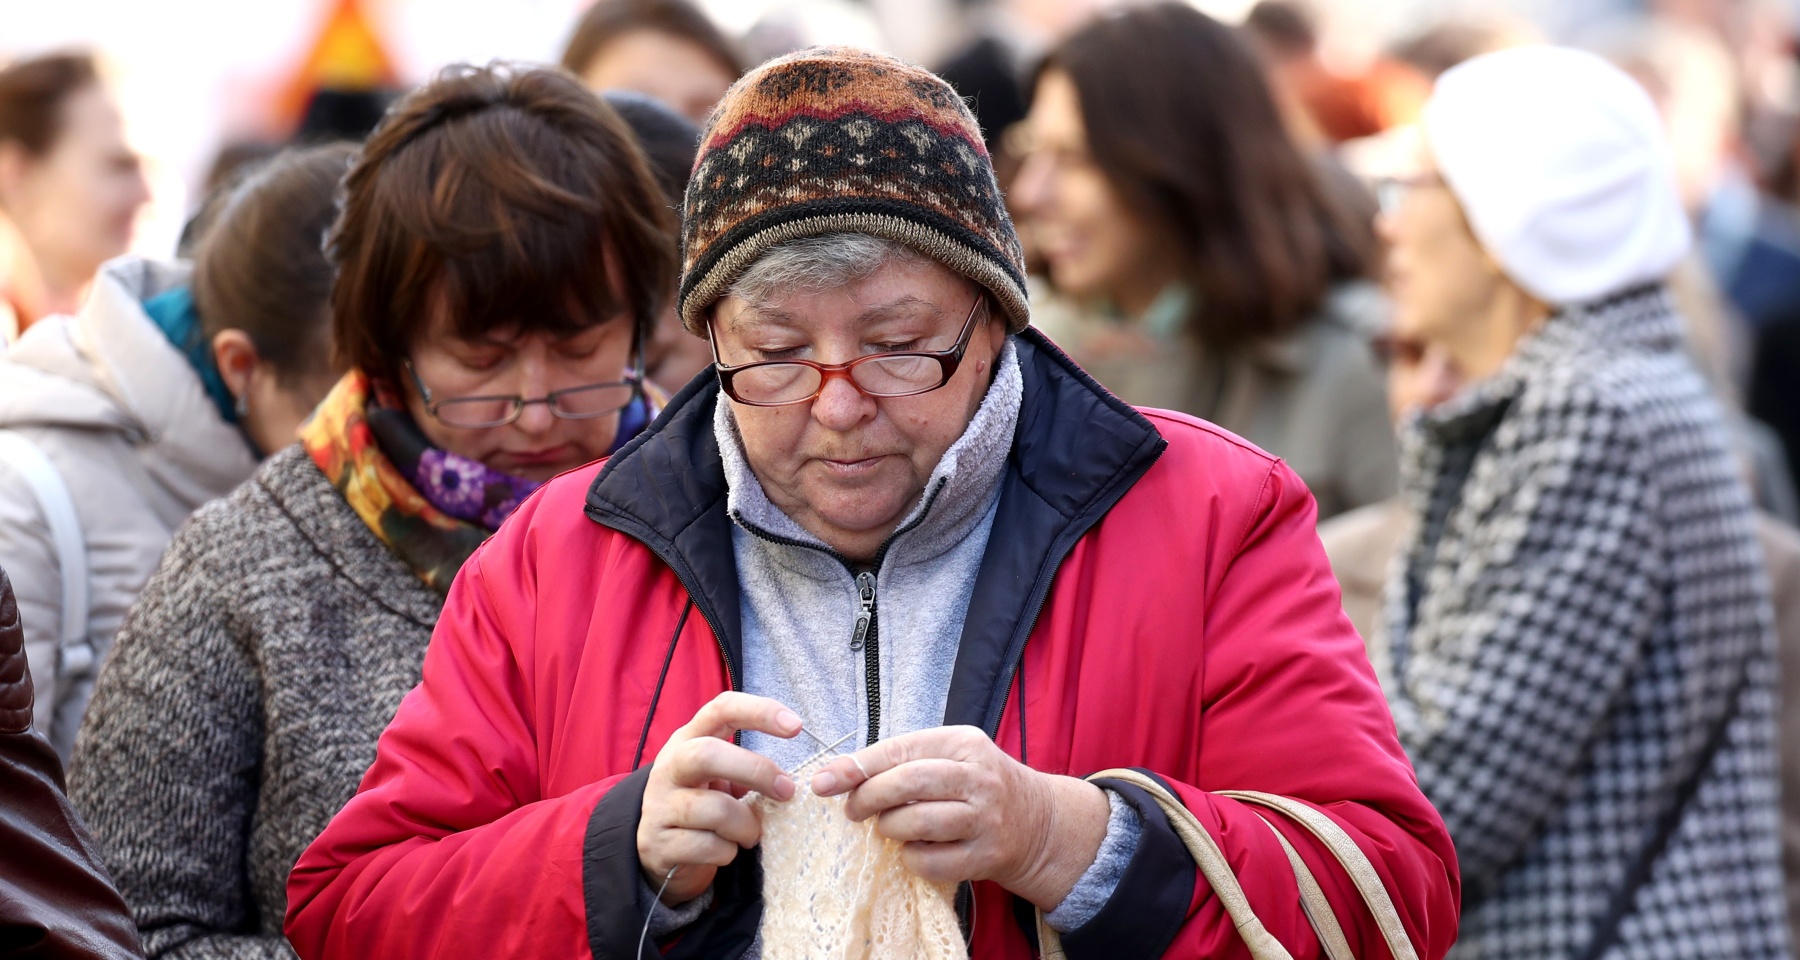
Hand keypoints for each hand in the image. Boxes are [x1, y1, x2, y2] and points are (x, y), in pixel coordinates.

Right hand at [637, 692, 800, 903]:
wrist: (658, 851)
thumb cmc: (701, 803)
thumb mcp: (719, 777)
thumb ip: (747, 770)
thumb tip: (784, 782)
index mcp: (688, 740)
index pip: (721, 709)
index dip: (759, 712)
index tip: (796, 726)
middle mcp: (669, 767)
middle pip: (707, 754)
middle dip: (756, 771)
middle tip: (786, 791)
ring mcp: (659, 806)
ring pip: (716, 809)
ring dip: (747, 825)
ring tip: (750, 833)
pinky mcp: (659, 844)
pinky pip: (708, 847)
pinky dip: (728, 851)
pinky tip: (725, 849)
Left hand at [810, 725, 1110, 909]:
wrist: (1038, 821)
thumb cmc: (976, 785)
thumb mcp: (949, 757)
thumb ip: (900, 760)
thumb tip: (837, 775)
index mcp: (965, 743)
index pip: (900, 750)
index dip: (857, 766)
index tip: (823, 781)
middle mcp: (979, 777)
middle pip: (908, 783)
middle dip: (868, 797)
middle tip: (852, 810)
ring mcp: (986, 819)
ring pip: (917, 823)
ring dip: (889, 828)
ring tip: (888, 827)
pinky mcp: (988, 856)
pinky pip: (932, 862)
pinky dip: (911, 858)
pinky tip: (914, 850)